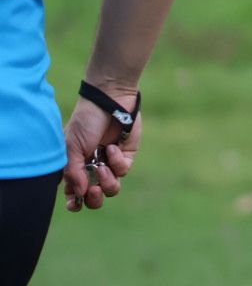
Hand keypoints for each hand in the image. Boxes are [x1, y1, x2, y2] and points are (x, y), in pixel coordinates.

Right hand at [62, 95, 139, 211]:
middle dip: (94, 199)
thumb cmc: (85, 122)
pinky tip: (112, 147)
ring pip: (111, 188)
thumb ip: (73, 172)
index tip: (75, 203)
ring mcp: (109, 163)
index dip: (74, 203)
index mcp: (74, 168)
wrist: (109, 101)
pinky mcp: (126, 156)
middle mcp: (91, 169)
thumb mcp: (71, 146)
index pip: (74, 194)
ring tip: (102, 167)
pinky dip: (117, 162)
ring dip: (107, 182)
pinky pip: (123, 170)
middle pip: (95, 198)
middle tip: (92, 190)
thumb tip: (80, 194)